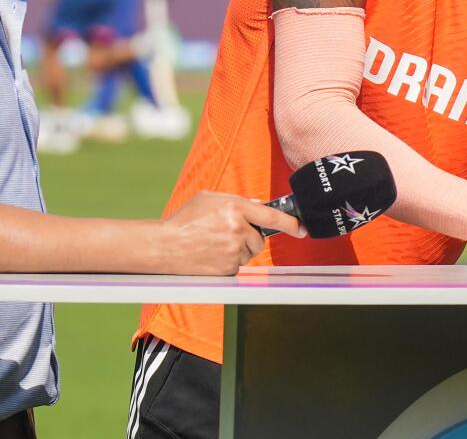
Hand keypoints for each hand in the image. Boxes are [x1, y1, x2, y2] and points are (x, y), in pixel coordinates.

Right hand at [158, 192, 305, 275]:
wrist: (164, 245)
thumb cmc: (185, 219)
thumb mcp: (209, 198)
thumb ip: (236, 199)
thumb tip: (259, 205)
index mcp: (235, 207)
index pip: (271, 215)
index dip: (290, 222)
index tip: (302, 228)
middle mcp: (237, 228)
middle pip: (259, 238)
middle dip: (249, 237)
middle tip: (226, 235)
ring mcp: (233, 250)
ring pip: (250, 253)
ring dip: (239, 250)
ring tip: (215, 244)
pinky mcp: (228, 268)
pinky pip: (239, 265)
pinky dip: (229, 262)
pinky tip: (212, 255)